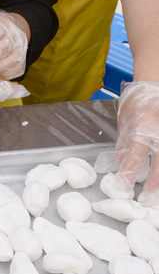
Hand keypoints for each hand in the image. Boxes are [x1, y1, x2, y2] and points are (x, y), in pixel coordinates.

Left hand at [113, 81, 158, 205]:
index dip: (130, 170)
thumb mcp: (124, 119)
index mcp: (141, 126)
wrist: (154, 80)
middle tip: (149, 193)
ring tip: (156, 187)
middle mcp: (157, 128)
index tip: (124, 184)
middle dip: (155, 179)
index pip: (135, 154)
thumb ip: (124, 142)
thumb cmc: (138, 99)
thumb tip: (119, 162)